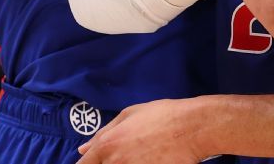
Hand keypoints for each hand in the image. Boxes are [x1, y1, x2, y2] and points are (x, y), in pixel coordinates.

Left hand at [76, 100, 205, 163]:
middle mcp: (116, 162)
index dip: (87, 163)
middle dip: (105, 163)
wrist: (191, 128)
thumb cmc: (160, 116)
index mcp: (107, 145)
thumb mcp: (127, 115)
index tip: (93, 161)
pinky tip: (149, 159)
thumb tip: (82, 149)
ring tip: (139, 154)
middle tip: (126, 153)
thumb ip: (102, 133)